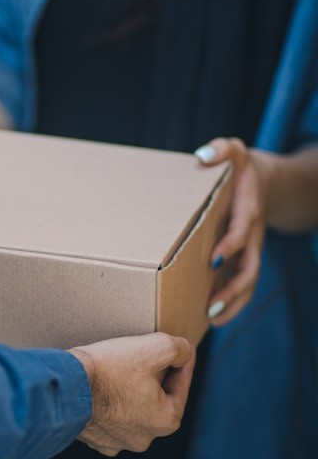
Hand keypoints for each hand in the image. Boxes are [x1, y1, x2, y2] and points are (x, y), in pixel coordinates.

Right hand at [69, 333, 194, 455]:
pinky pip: (111, 416)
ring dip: (132, 390)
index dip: (182, 361)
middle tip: (148, 354)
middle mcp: (145, 437)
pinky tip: (105, 386)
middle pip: (158, 398)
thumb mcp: (152, 347)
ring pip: (134, 408)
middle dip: (156, 376)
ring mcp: (119, 440)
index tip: (182, 347)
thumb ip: (177, 348)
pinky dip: (111, 402)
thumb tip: (185, 351)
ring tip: (123, 367)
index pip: (182, 384)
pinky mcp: (97, 437)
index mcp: (165, 419)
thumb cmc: (109, 369)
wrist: (67, 386)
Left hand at [195, 137, 270, 325]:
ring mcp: (250, 249)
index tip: (213, 259)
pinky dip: (231, 300)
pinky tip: (210, 315)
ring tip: (211, 319)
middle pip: (249, 268)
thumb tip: (202, 156)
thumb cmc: (242, 167)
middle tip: (211, 305)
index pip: (241, 232)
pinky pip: (241, 282)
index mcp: (248, 210)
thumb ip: (221, 149)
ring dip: (233, 302)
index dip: (230, 246)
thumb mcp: (234, 151)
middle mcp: (251, 234)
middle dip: (232, 288)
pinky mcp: (244, 256)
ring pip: (248, 281)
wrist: (267, 182)